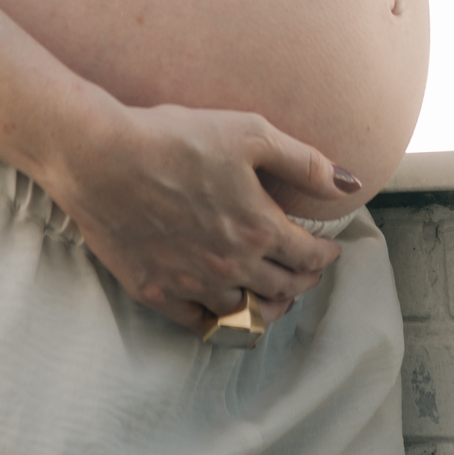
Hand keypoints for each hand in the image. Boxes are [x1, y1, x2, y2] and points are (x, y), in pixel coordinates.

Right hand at [45, 101, 359, 332]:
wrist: (101, 156)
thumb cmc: (174, 136)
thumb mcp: (248, 132)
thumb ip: (303, 160)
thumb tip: (351, 181)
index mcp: (258, 229)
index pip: (309, 257)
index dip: (325, 254)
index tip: (330, 248)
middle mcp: (231, 267)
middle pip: (283, 290)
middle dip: (303, 281)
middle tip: (306, 270)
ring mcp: (193, 284)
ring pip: (246, 313)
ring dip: (267, 304)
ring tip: (272, 292)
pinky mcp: (156, 292)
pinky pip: (200, 322)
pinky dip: (219, 317)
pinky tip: (222, 304)